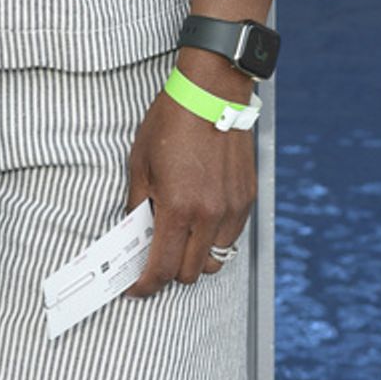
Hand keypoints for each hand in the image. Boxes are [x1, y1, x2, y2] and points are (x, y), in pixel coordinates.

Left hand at [123, 72, 256, 294]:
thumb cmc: (171, 122)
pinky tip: (201, 218)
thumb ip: (138, 204)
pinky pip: (231, 236)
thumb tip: (134, 233)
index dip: (146, 285)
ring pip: (215, 260)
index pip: (162, 268)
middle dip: (169, 271)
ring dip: (196, 258)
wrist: (211, 92)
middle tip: (155, 255)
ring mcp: (231, 208)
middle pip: (190, 273)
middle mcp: (209, 215)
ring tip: (180, 237)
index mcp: (178, 208)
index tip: (135, 287)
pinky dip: (215, 238)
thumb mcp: (141, 162)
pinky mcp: (246, 198)